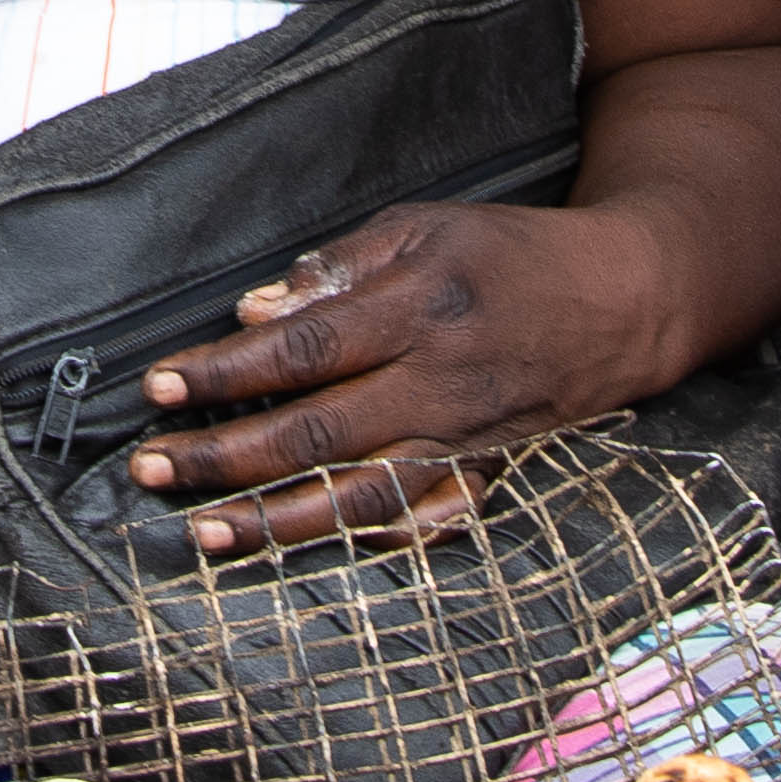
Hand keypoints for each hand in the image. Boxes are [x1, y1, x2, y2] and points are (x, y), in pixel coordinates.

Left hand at [121, 202, 676, 559]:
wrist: (626, 298)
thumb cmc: (513, 254)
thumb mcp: (426, 229)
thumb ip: (339, 270)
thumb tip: (254, 313)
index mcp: (419, 309)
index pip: (302, 349)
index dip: (225, 373)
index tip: (161, 387)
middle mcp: (440, 383)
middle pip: (316, 433)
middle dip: (225, 456)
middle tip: (154, 467)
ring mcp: (465, 440)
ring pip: (359, 497)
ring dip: (275, 521)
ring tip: (207, 532)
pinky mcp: (486, 473)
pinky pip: (421, 524)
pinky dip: (365, 545)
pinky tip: (308, 552)